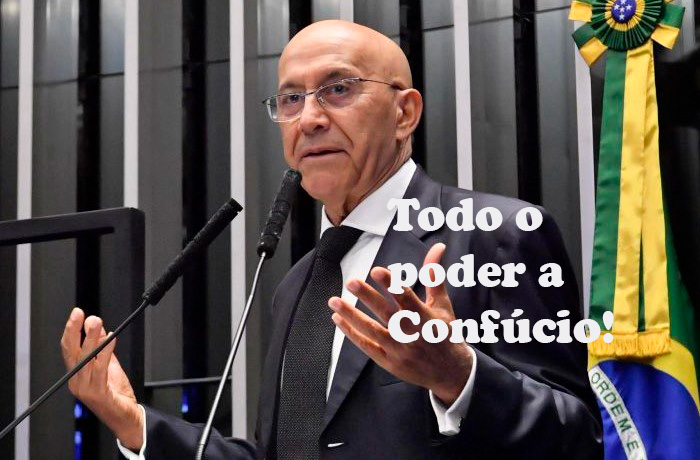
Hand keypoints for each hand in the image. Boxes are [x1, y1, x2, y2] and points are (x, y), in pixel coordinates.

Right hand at [60, 307, 143, 450]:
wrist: (125, 418)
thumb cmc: (116, 395)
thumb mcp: (108, 366)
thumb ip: (103, 349)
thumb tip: (100, 329)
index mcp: (76, 375)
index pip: (68, 350)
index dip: (71, 330)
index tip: (77, 314)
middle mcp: (76, 382)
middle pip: (72, 352)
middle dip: (74, 330)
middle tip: (80, 313)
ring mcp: (86, 389)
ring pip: (85, 359)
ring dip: (90, 338)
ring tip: (95, 322)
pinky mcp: (98, 393)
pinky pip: (101, 369)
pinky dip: (106, 352)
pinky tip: (111, 339)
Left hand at [328, 243, 471, 405]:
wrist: (450, 372)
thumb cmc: (445, 334)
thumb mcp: (442, 304)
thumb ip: (434, 276)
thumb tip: (437, 247)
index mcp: (424, 317)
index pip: (406, 297)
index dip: (391, 284)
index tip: (377, 271)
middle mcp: (410, 333)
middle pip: (386, 313)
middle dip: (367, 296)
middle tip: (352, 282)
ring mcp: (398, 349)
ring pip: (371, 330)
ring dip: (351, 315)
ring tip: (334, 301)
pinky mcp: (388, 361)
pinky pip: (366, 346)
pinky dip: (351, 333)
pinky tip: (338, 320)